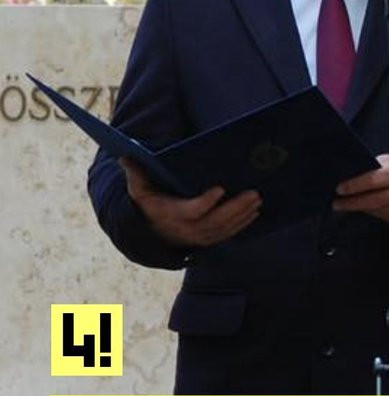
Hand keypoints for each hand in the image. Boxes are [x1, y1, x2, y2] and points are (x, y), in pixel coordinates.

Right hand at [120, 158, 261, 246]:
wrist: (151, 232)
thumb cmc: (148, 204)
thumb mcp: (138, 190)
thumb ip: (135, 173)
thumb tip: (124, 156)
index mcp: (171, 214)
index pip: (191, 211)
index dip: (206, 202)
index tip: (220, 189)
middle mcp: (187, 229)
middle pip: (215, 221)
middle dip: (235, 208)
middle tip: (253, 193)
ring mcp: (199, 236)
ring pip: (224, 228)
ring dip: (243, 215)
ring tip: (257, 199)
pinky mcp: (208, 239)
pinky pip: (227, 234)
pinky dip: (242, 224)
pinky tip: (254, 212)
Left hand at [333, 153, 388, 224]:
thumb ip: (373, 168)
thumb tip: (348, 175)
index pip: (374, 179)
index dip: (355, 185)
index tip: (340, 188)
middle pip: (375, 200)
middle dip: (353, 202)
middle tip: (337, 203)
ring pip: (378, 211)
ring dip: (360, 208)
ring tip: (344, 205)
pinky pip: (384, 217)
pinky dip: (371, 213)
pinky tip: (362, 207)